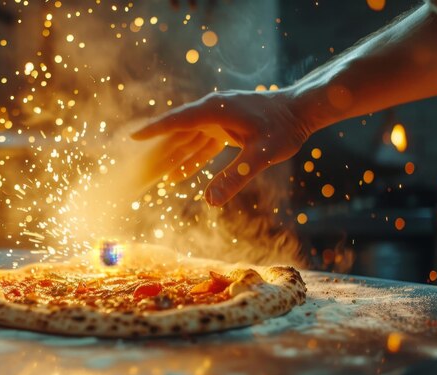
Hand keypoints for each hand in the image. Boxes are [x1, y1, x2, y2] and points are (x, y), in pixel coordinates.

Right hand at [131, 90, 312, 205]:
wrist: (302, 110)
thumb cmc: (284, 128)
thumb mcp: (261, 154)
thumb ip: (236, 177)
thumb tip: (210, 203)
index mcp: (215, 110)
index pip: (177, 121)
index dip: (154, 130)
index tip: (133, 137)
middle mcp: (212, 111)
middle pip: (177, 132)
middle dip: (159, 151)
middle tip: (139, 168)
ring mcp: (218, 118)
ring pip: (188, 139)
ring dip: (174, 158)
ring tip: (156, 180)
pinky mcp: (226, 126)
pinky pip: (202, 144)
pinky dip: (191, 159)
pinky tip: (180, 175)